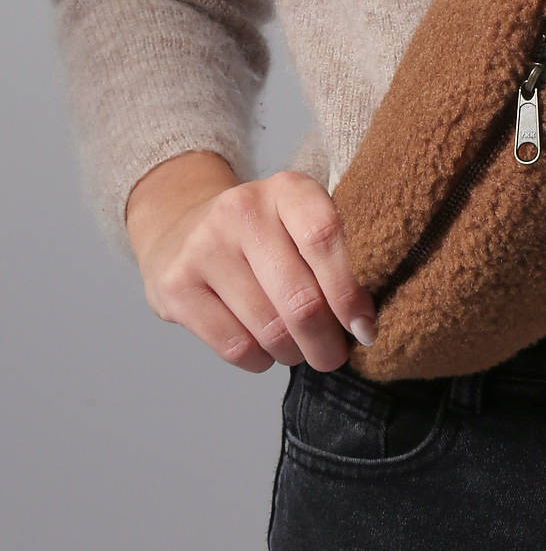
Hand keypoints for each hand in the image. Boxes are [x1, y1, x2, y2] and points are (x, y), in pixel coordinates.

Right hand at [131, 160, 377, 373]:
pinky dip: (259, 360)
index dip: (349, 293)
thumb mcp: (299, 225)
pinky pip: (235, 346)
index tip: (363, 328)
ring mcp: (204, 247)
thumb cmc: (261, 238)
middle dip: (326, 341)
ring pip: (270, 330)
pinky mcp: (176, 286)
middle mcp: (243, 210)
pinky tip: (262, 350)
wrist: (178, 228)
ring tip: (297, 350)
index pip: (325, 239)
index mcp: (287, 189)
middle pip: (301, 298)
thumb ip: (335, 260)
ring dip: (293, 354)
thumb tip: (363, 325)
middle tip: (333, 355)